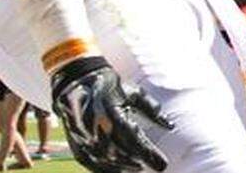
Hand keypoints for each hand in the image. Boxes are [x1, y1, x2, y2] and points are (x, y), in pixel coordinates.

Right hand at [51, 56, 173, 172]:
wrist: (78, 81)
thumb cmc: (111, 88)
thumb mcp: (135, 93)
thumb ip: (152, 109)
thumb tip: (171, 126)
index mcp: (113, 111)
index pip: (133, 138)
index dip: (148, 153)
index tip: (163, 164)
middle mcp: (97, 125)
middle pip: (119, 152)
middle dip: (138, 161)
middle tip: (155, 166)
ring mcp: (83, 134)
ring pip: (103, 159)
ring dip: (122, 167)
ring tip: (137, 168)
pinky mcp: (74, 140)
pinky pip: (87, 160)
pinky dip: (102, 169)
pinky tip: (117, 172)